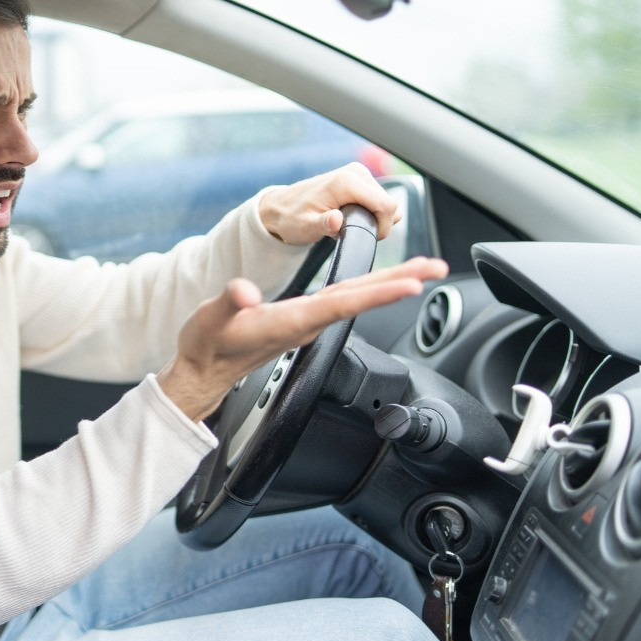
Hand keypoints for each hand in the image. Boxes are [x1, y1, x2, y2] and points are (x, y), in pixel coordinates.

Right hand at [157, 257, 447, 421]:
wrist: (203, 373)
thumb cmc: (206, 346)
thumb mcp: (209, 320)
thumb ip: (228, 303)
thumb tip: (245, 291)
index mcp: (292, 322)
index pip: (345, 304)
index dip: (380, 293)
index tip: (413, 284)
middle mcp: (307, 324)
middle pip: (363, 300)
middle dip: (401, 282)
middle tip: (437, 268)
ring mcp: (307, 324)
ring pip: (357, 300)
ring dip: (390, 284)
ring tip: (420, 271)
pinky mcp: (302, 322)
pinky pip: (344, 303)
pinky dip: (368, 290)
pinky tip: (377, 283)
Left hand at [260, 163, 400, 243]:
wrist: (281, 207)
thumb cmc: (292, 218)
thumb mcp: (305, 226)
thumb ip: (323, 225)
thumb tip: (336, 221)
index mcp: (346, 182)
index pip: (387, 205)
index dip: (382, 227)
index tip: (367, 238)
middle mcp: (356, 173)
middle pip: (390, 204)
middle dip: (378, 224)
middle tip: (353, 233)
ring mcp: (359, 174)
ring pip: (386, 202)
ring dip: (373, 218)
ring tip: (348, 224)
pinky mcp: (359, 179)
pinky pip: (378, 199)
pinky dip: (370, 212)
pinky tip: (350, 217)